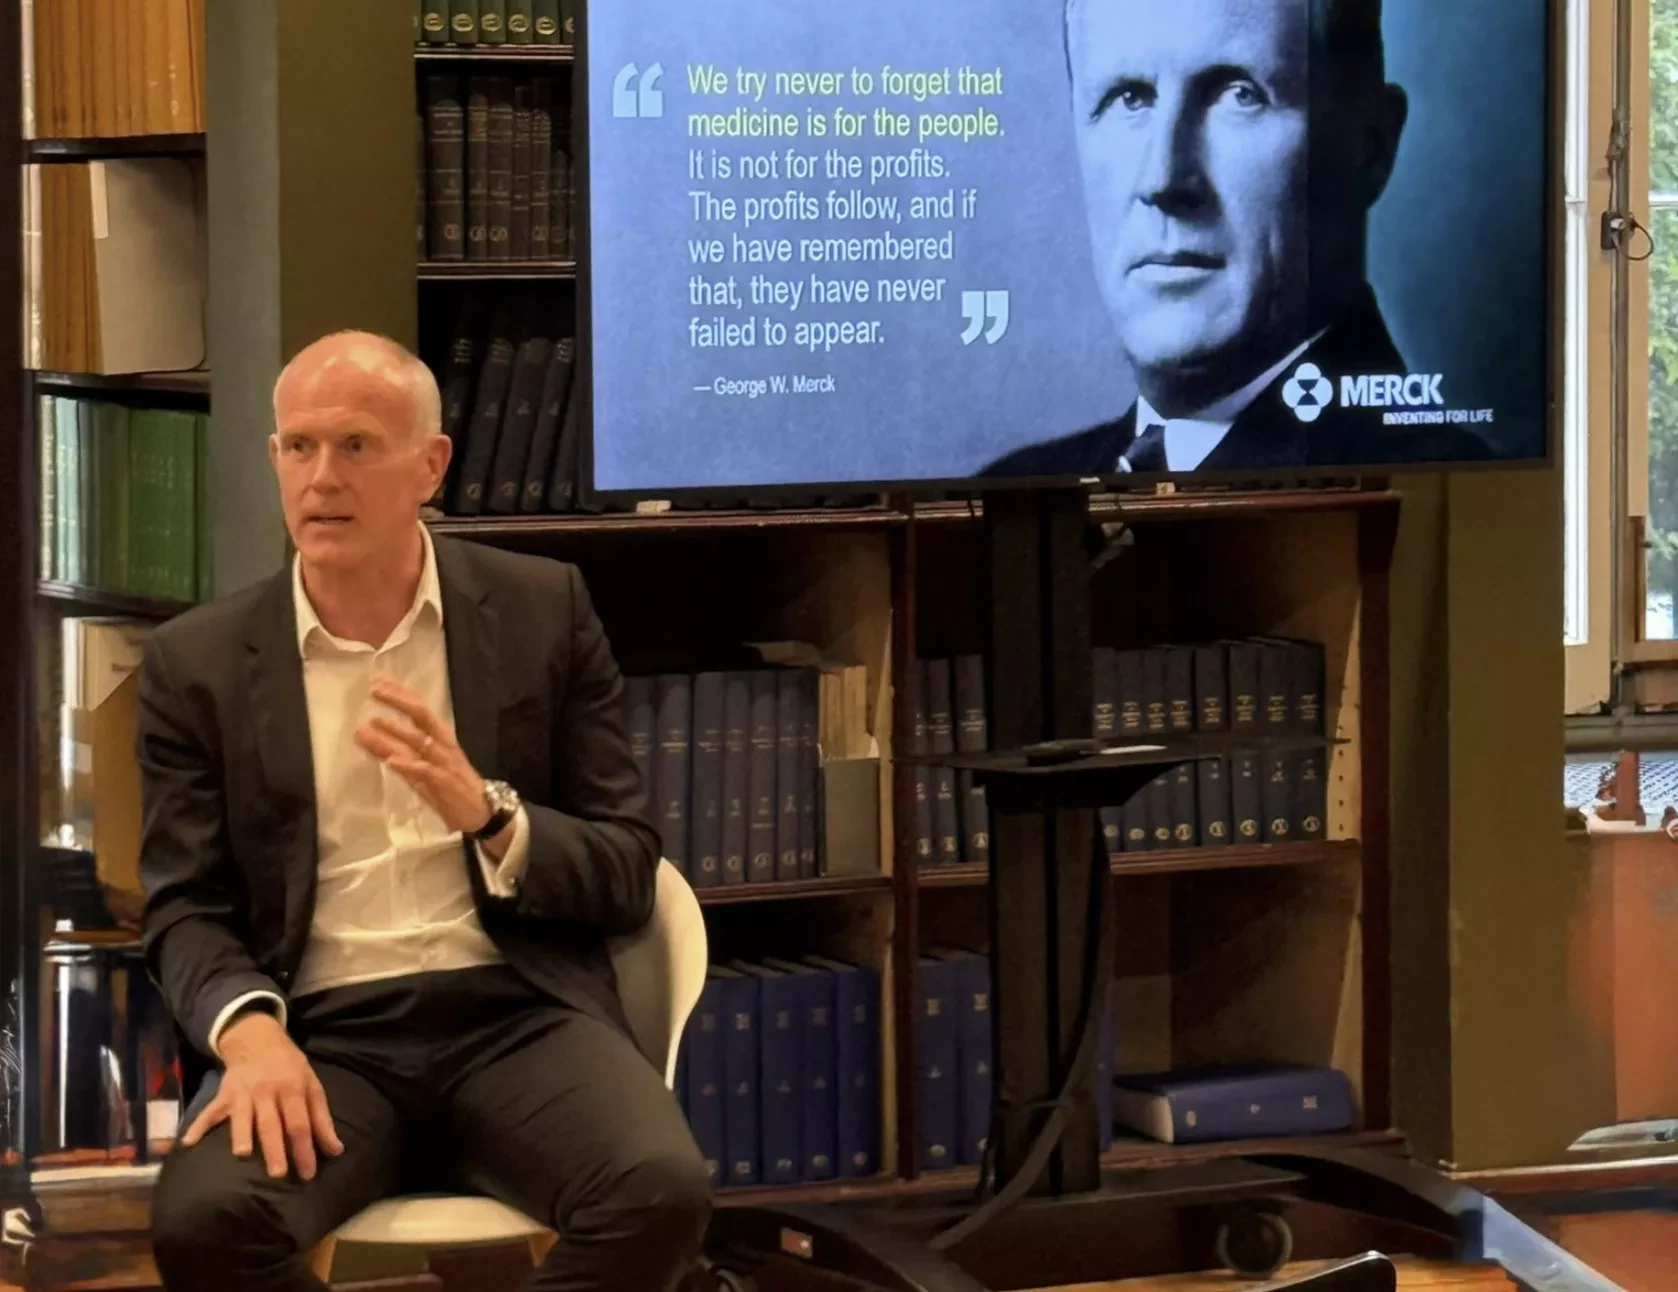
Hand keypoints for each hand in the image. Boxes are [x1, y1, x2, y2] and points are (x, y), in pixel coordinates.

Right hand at [182, 1011, 343, 1179]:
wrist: (258, 1040)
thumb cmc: (290, 1068)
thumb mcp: (312, 1085)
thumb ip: (322, 1119)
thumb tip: (335, 1150)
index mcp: (292, 1088)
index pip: (300, 1123)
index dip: (304, 1149)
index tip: (308, 1174)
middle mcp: (267, 1092)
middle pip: (272, 1124)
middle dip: (275, 1148)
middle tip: (278, 1174)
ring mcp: (243, 1093)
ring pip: (242, 1117)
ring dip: (241, 1133)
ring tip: (242, 1154)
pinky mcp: (223, 1095)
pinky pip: (210, 1111)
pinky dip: (198, 1125)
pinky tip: (188, 1142)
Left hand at [356, 675, 492, 834]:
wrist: (481, 812)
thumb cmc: (450, 787)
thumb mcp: (417, 767)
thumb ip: (393, 749)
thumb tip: (364, 731)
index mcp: (439, 737)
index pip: (419, 708)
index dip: (399, 693)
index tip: (377, 681)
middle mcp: (443, 744)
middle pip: (422, 715)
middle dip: (399, 701)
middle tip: (375, 689)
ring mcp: (444, 763)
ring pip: (421, 741)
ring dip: (396, 731)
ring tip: (373, 722)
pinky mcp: (444, 783)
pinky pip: (425, 771)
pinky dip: (408, 765)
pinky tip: (391, 761)